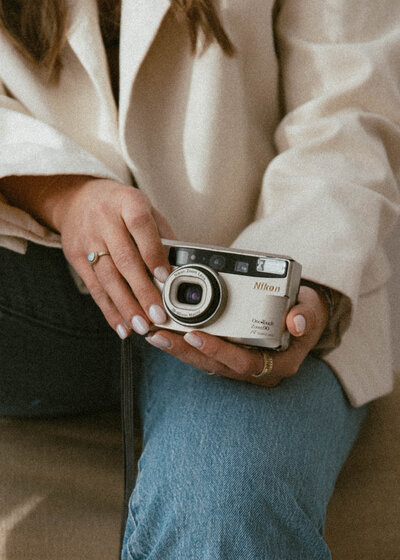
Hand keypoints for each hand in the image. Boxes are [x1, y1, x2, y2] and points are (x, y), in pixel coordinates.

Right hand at [56, 177, 175, 338]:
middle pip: (124, 259)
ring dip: (126, 306)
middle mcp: (104, 219)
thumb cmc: (121, 207)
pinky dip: (109, 309)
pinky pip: (94, 287)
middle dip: (142, 291)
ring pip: (107, 277)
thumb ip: (162, 236)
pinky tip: (122, 325)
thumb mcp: (145, 209)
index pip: (140, 227)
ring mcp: (87, 238)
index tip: (165, 277)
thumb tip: (181, 267)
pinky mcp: (75, 256)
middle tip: (158, 314)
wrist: (77, 198)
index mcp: (127, 202)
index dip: (153, 253)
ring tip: (142, 326)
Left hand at [145, 285, 329, 385]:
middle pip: (216, 366)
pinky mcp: (230, 358)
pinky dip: (185, 345)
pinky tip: (165, 333)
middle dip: (187, 352)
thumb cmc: (305, 312)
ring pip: (206, 363)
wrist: (302, 317)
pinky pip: (204, 355)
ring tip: (155, 334)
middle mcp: (258, 370)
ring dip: (179, 350)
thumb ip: (306, 315)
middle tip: (161, 335)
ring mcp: (242, 366)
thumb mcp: (311, 311)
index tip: (195, 335)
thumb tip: (296, 322)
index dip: (218, 351)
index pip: (243, 363)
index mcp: (278, 364)